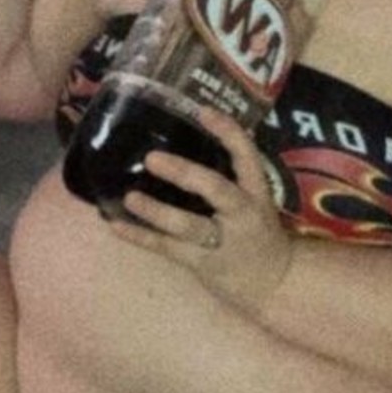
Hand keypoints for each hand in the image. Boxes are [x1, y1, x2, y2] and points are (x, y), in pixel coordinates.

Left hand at [103, 107, 293, 316]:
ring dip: (157, 212)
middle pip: (216, 189)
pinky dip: (140, 237)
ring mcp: (223, 241)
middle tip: (152, 158)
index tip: (203, 111)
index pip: (246, 155)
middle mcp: (242, 213)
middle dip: (185, 173)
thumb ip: (229, 176)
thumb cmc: (257, 230)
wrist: (276, 281)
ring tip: (130, 198)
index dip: (227, 132)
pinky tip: (116, 226)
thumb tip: (184, 139)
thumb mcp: (254, 200)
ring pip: (188, 225)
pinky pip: (167, 248)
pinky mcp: (202, 262)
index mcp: (255, 191)